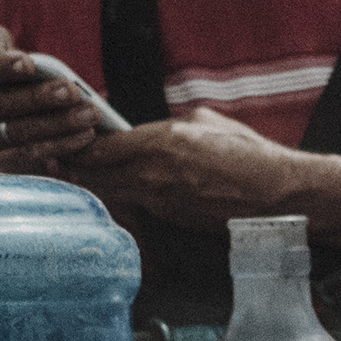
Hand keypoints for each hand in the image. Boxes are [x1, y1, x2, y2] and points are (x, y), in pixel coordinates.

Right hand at [0, 28, 100, 170]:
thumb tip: (3, 39)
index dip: (2, 68)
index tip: (30, 64)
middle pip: (1, 105)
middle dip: (39, 98)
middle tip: (72, 91)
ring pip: (19, 132)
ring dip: (58, 123)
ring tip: (89, 114)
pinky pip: (29, 154)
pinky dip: (60, 145)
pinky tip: (85, 135)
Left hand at [67, 107, 340, 257]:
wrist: (277, 196)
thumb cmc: (248, 153)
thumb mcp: (205, 121)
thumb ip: (167, 125)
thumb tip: (145, 129)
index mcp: (160, 144)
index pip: (100, 148)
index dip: (77, 143)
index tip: (67, 135)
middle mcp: (153, 176)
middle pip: (96, 174)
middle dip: (78, 164)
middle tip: (63, 153)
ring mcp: (160, 202)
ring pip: (114, 191)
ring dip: (100, 179)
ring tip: (90, 167)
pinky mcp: (170, 218)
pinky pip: (139, 201)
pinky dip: (128, 191)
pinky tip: (130, 182)